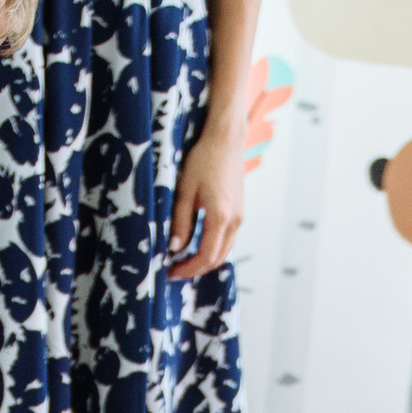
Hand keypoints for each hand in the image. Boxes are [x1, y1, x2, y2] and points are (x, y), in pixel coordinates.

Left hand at [168, 117, 247, 281]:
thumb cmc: (203, 160)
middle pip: (217, 258)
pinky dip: (213, 248)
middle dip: (196, 269)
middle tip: (175, 270)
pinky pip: (227, 239)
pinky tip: (196, 245)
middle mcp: (235, 220)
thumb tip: (174, 248)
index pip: (206, 256)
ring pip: (224, 251)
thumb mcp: (185, 191)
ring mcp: (240, 216)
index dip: (188, 269)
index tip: (171, 272)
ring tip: (183, 261)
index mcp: (220, 217)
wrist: (225, 141)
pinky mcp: (239, 211)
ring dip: (205, 260)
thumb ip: (180, 222)